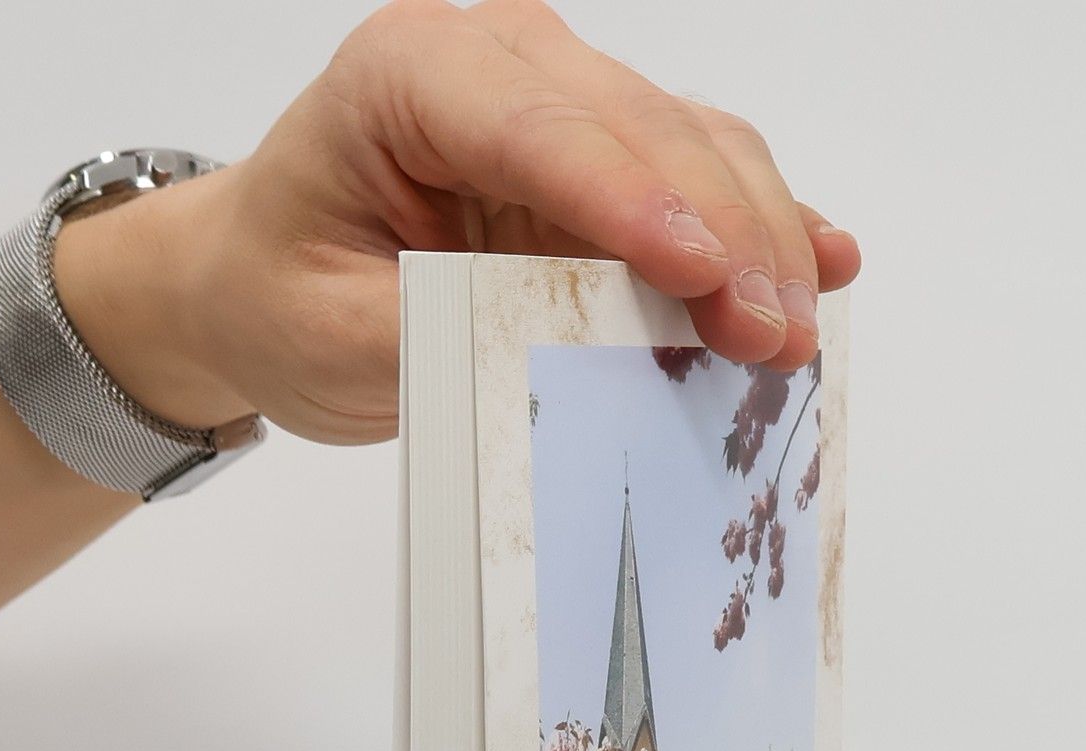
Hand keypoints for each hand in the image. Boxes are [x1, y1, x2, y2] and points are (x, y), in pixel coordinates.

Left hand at [56, 0, 860, 444]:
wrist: (263, 284)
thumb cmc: (283, 293)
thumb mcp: (334, 335)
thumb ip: (443, 334)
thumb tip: (568, 355)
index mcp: (407, 76)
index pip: (537, 128)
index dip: (630, 201)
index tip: (701, 273)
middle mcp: (496, 61)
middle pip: (640, 130)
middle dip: (721, 233)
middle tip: (774, 334)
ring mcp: (559, 102)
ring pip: (691, 146)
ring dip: (755, 238)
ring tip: (795, 331)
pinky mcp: (600, 159)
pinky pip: (698, 178)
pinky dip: (757, 226)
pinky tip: (822, 263)